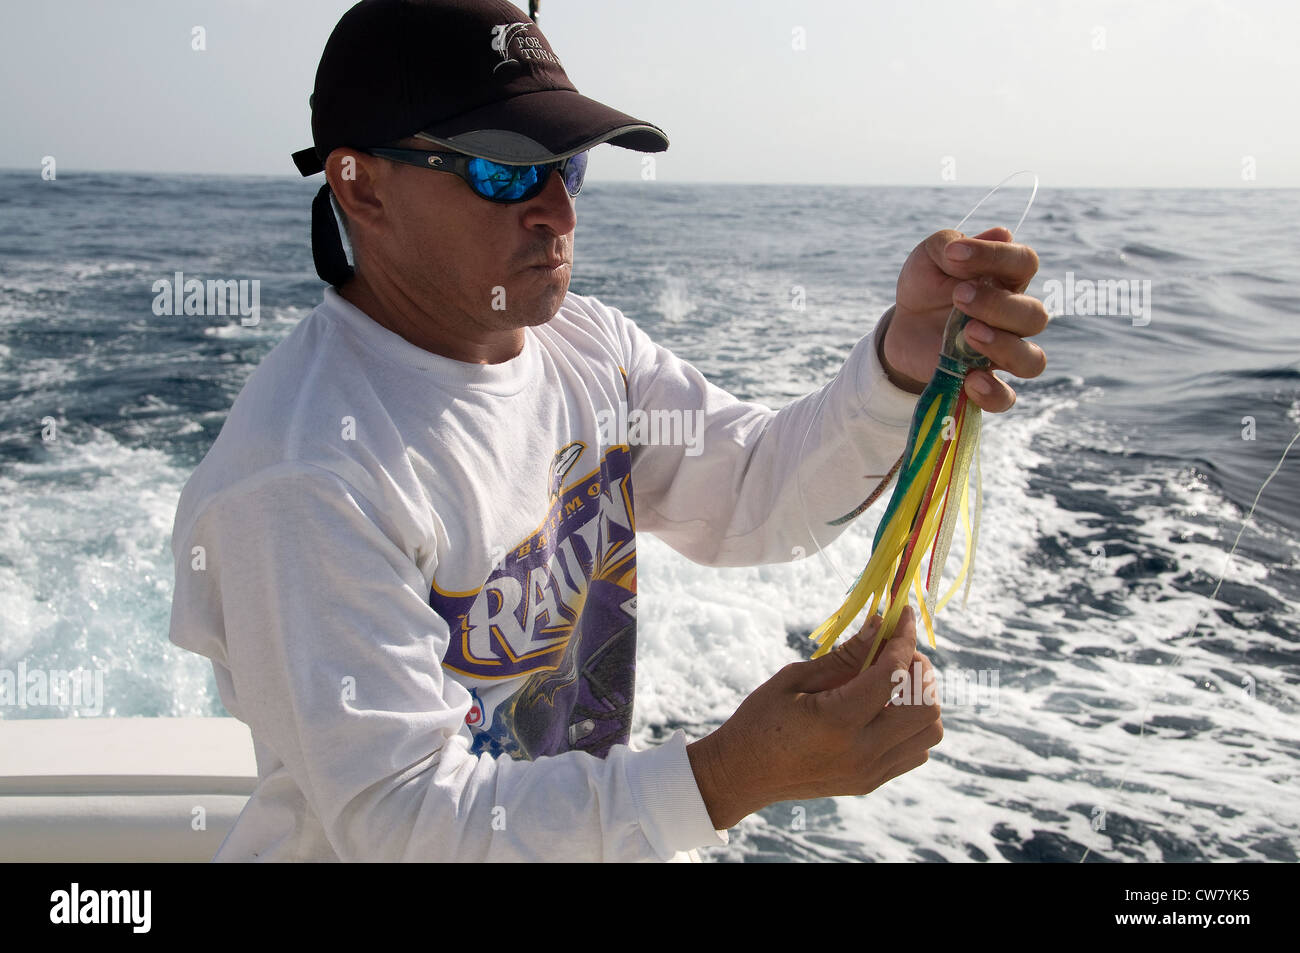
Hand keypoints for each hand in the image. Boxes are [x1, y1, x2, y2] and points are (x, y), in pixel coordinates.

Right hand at [686, 607, 941, 829]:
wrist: (744, 774)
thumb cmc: (760, 719)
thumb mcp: (795, 678)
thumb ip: (845, 654)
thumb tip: (880, 623)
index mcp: (836, 721)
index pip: (893, 675)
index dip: (904, 638)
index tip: (903, 615)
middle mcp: (861, 752)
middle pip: (926, 707)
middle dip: (918, 670)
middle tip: (894, 653)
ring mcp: (871, 772)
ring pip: (930, 731)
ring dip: (919, 700)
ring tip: (890, 683)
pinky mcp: (873, 782)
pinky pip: (916, 750)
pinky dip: (912, 725)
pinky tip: (884, 710)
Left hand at [882, 226, 1048, 411]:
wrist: (903, 326)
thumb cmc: (926, 285)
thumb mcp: (928, 257)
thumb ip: (950, 245)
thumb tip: (988, 238)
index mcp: (1007, 279)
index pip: (1024, 263)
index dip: (995, 256)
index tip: (954, 254)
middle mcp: (1014, 317)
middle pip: (1035, 316)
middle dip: (998, 305)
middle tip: (958, 296)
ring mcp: (1003, 353)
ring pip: (1032, 360)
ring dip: (1005, 347)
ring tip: (968, 334)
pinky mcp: (982, 382)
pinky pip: (1006, 398)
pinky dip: (993, 392)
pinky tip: (969, 379)